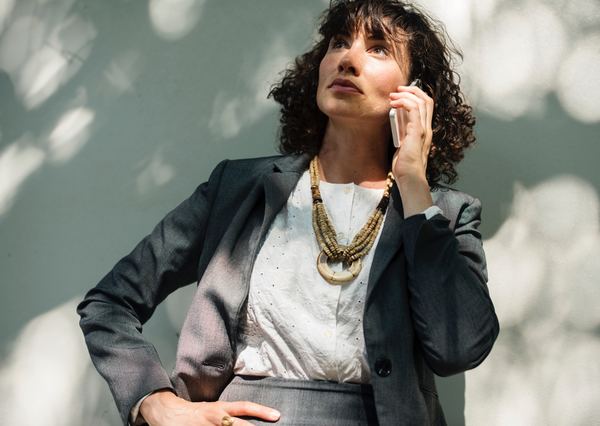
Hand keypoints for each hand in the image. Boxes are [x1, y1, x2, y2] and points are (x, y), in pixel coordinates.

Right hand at [140, 390, 280, 425]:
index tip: (277, 415)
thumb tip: (250, 422)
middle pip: (238, 425)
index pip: (244, 407)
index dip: (261, 410)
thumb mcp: (214, 410)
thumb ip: (230, 416)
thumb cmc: (196, 413)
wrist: (168, 413)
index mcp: (220, 409)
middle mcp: (216, 418)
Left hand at [388, 84, 433, 181]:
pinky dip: (404, 102)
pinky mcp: (417, 132)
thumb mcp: (403, 145)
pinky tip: (394, 103)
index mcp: (424, 131)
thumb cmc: (405, 166)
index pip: (426, 107)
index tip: (401, 94)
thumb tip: (395, 122)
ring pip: (421, 102)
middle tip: (397, 90)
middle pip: (426, 100)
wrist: (410, 177)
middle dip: (412, 90)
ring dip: (406, 94)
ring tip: (393, 95)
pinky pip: (413, 110)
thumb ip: (403, 134)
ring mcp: (423, 129)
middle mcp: (427, 128)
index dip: (416, 96)